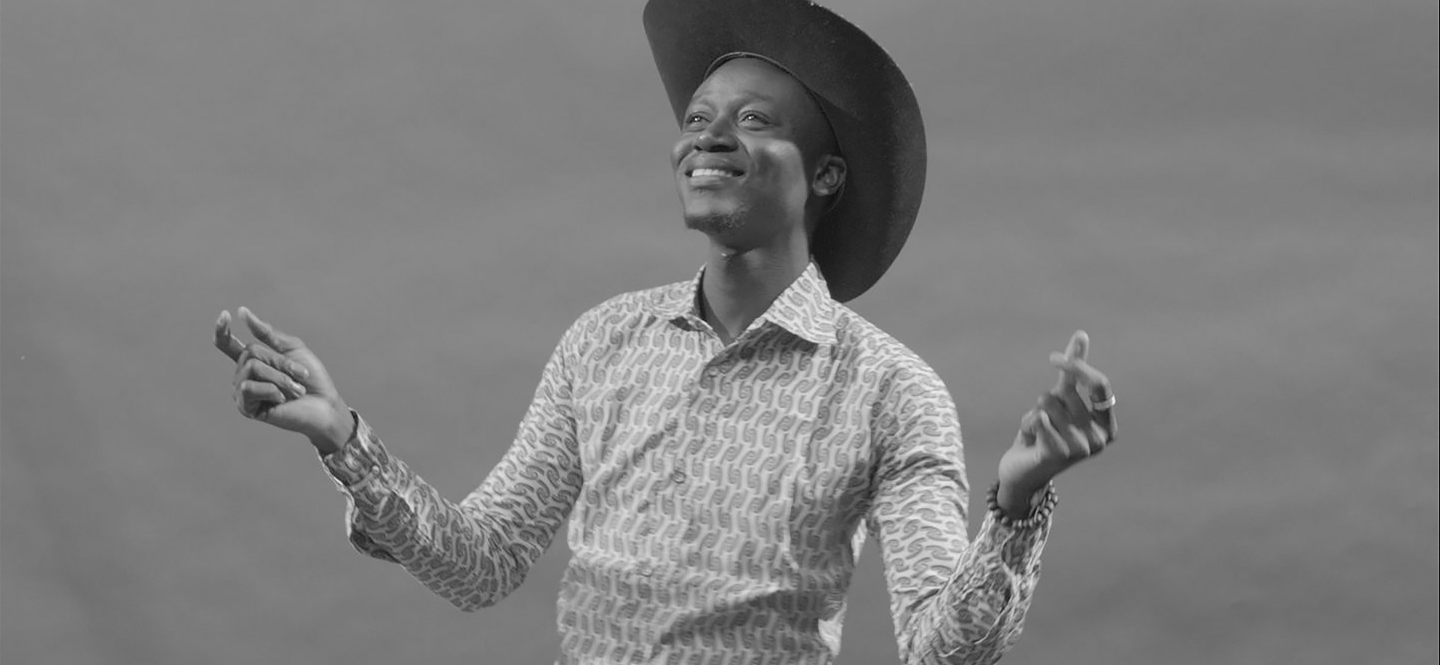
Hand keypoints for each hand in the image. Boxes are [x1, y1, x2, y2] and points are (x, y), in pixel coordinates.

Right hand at [214, 307, 352, 453]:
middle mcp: (243, 375)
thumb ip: (268, 333)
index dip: (222, 330)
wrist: (325, 405)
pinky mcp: (246, 407)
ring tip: (296, 389)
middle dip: (280, 361)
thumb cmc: (311, 379)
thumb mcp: (292, 349)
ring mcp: (243, 392)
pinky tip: (282, 400)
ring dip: (280, 376)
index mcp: (253, 361)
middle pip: (250, 352)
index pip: (227, 345)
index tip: (225, 314)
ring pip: (251, 368)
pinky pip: (248, 387)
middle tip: (300, 375)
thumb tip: (242, 312)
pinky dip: (272, 390)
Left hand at [997, 330, 1116, 513]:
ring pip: (1048, 404)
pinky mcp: (1059, 454)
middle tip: (1046, 422)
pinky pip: (1038, 418)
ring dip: (1035, 413)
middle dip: (1047, 400)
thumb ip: (1073, 371)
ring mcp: (1081, 449)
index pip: (1100, 384)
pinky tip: (1031, 440)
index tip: (1052, 358)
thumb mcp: (1061, 399)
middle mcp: (1100, 438)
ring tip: (1038, 432)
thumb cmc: (1046, 432)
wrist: (1023, 470)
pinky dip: (1028, 423)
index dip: (1077, 367)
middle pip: (1067, 393)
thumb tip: (1081, 334)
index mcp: (1107, 424)